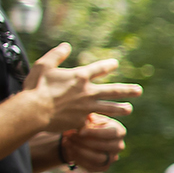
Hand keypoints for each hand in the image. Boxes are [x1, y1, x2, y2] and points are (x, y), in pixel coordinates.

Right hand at [25, 44, 142, 133]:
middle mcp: (88, 91)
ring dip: (120, 108)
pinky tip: (105, 127)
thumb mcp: (43, 65)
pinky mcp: (82, 121)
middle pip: (113, 90)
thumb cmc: (36, 87)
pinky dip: (98, 124)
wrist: (34, 112)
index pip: (98, 69)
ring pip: (109, 108)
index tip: (115, 64)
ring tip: (130, 109)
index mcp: (80, 76)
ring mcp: (87, 108)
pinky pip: (93, 122)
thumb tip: (66, 45)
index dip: (107, 65)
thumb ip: (56, 55)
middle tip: (139, 90)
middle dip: (127, 90)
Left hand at [62, 114, 125, 170]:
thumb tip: (89, 119)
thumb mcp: (90, 117)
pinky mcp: (104, 167)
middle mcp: (119, 145)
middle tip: (71, 136)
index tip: (80, 131)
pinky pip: (92, 167)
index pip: (112, 133)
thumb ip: (91, 117)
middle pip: (104, 146)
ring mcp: (112, 158)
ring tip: (68, 142)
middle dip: (85, 142)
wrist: (83, 137)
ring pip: (98, 158)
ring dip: (80, 151)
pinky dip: (79, 159)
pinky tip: (69, 150)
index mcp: (119, 131)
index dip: (95, 132)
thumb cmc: (88, 124)